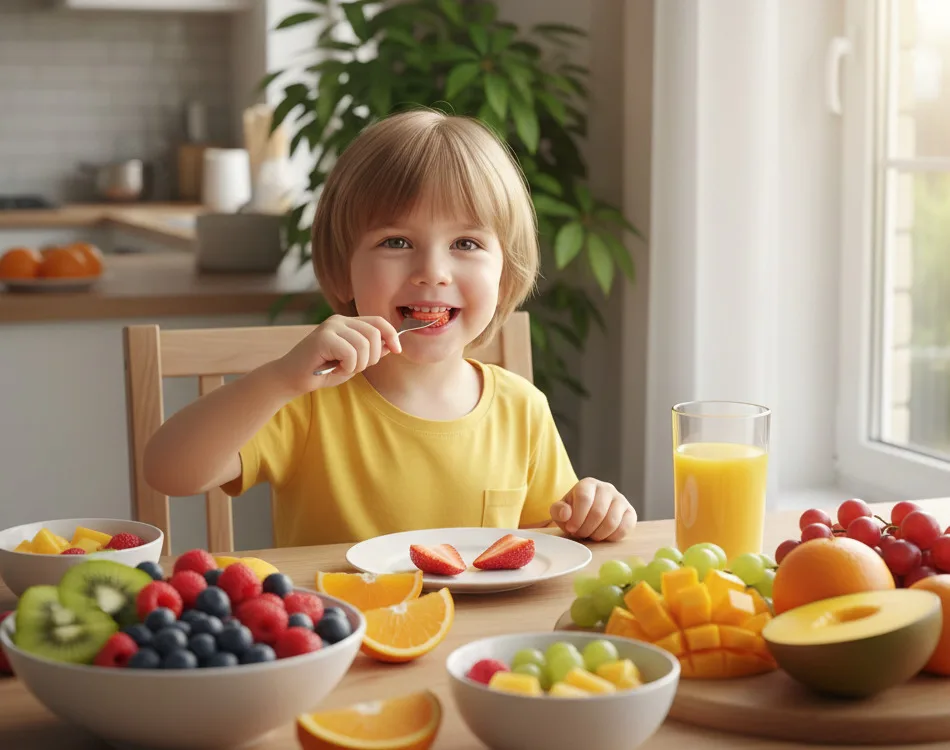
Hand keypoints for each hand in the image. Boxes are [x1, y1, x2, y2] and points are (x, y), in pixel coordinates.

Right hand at [272, 314, 401, 395]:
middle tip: (355, 367)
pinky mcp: (323, 337)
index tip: (397, 350)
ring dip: (358, 364)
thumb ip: (370, 352)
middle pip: (374, 333)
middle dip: (373, 357)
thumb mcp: (352, 362)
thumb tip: (392, 345)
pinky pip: (351, 353)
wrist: (291, 378)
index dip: (392, 335)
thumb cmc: (322, 371)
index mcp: (347, 323)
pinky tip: (333, 369)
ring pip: (364, 345)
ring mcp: (330, 327)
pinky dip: (347, 367)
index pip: (378, 321)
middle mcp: (339, 320)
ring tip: (342, 368)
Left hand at [549, 478, 636, 541]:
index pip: (584, 498)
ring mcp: (620, 499)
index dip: (577, 517)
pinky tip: (603, 536)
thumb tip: (566, 513)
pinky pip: (624, 528)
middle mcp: (606, 488)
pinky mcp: (630, 513)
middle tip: (580, 534)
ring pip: (612, 521)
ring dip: (598, 534)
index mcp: (588, 484)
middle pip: (598, 512)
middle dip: (586, 529)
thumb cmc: (573, 513)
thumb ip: (558, 510)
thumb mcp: (560, 511)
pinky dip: (611, 537)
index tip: (571, 528)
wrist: (588, 517)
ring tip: (591, 535)